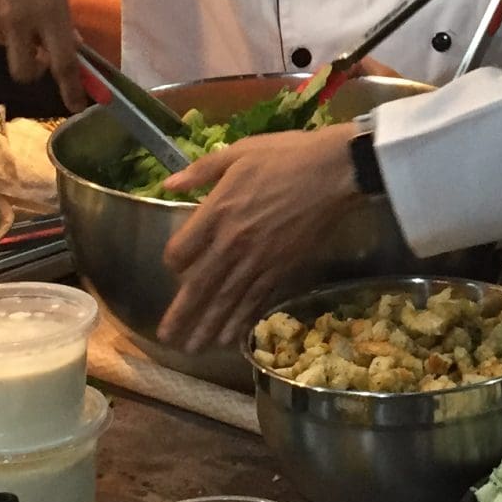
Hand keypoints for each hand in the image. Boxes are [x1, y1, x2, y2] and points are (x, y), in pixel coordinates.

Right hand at [0, 0, 83, 107]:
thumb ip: (59, 12)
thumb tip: (66, 42)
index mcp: (49, 9)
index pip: (63, 62)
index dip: (71, 88)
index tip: (75, 103)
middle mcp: (18, 18)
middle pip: (23, 70)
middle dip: (31, 69)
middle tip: (34, 54)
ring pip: (1, 40)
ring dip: (8, 30)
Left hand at [157, 124, 363, 347]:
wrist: (334, 171)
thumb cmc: (286, 155)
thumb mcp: (237, 152)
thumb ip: (200, 171)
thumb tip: (167, 185)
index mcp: (217, 211)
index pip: (181, 251)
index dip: (173, 262)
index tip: (176, 265)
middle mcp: (233, 243)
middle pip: (199, 286)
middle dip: (182, 314)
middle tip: (167, 339)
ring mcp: (259, 260)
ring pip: (226, 301)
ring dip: (208, 327)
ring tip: (192, 349)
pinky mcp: (283, 269)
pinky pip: (257, 301)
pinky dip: (242, 321)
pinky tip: (231, 339)